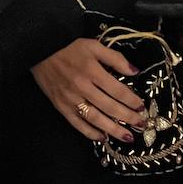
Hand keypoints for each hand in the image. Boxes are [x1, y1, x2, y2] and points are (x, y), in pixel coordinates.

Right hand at [31, 39, 146, 142]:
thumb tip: (135, 71)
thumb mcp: (94, 45)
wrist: (40, 51)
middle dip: (128, 117)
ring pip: (95, 119)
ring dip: (113, 130)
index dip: (131, 100)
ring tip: (127, 137)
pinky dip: (90, 133)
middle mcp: (82, 87)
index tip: (142, 107)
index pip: (117, 90)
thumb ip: (115, 58)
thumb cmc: (69, 48)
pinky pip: (77, 124)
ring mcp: (71, 99)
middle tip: (142, 125)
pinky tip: (102, 138)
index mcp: (92, 70)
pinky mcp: (61, 107)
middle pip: (109, 107)